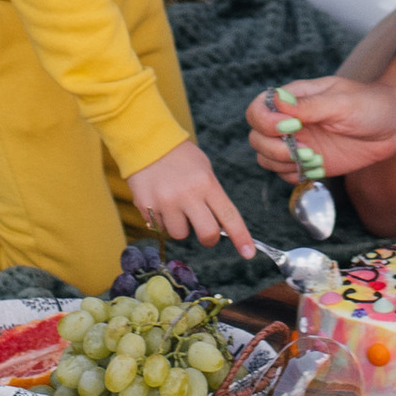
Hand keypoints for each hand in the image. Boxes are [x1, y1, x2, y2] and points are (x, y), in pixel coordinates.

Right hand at [125, 141, 252, 256]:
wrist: (148, 142)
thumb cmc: (182, 158)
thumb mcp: (204, 170)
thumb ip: (213, 196)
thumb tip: (222, 226)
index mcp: (207, 183)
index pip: (229, 216)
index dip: (241, 236)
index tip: (248, 253)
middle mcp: (188, 195)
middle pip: (207, 235)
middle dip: (209, 237)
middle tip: (204, 228)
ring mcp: (166, 202)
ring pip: (180, 234)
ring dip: (180, 226)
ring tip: (175, 206)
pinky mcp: (147, 207)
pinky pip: (160, 227)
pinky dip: (163, 220)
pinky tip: (160, 201)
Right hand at [244, 74, 395, 181]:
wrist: (394, 124)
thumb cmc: (371, 104)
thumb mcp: (342, 102)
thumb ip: (309, 106)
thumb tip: (277, 101)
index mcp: (295, 98)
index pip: (258, 109)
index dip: (265, 122)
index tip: (291, 128)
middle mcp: (291, 121)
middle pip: (256, 137)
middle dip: (273, 148)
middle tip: (304, 149)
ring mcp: (299, 142)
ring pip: (266, 158)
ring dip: (283, 164)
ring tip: (313, 158)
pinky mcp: (309, 162)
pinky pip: (285, 174)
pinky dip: (294, 175)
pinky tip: (317, 168)